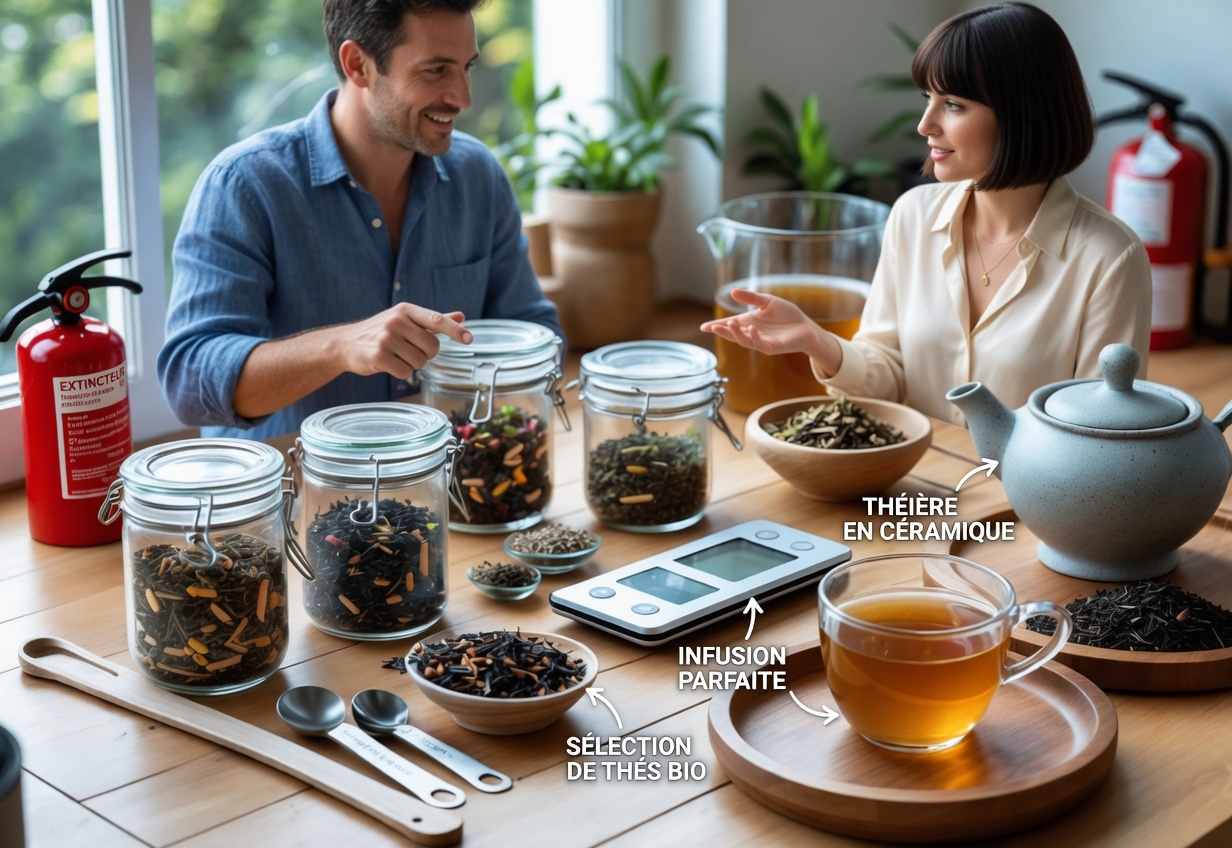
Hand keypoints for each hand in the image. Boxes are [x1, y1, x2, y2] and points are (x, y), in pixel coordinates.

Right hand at [339, 304, 470, 379]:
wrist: (345, 344)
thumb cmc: (381, 331)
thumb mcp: (405, 320)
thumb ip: (433, 321)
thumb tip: (461, 316)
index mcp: (406, 310)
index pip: (436, 320)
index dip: (455, 330)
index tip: (469, 339)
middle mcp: (396, 321)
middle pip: (432, 347)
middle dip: (426, 354)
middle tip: (409, 350)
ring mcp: (386, 339)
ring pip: (420, 362)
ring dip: (412, 364)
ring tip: (396, 355)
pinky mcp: (378, 356)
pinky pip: (406, 372)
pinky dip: (401, 372)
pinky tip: (388, 364)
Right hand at [700, 288, 822, 356]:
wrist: (805, 327)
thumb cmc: (787, 315)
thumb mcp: (767, 302)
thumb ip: (751, 298)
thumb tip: (732, 292)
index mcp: (749, 322)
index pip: (730, 325)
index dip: (717, 326)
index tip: (703, 327)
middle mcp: (752, 333)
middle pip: (733, 334)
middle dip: (721, 331)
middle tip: (711, 327)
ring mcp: (760, 341)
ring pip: (743, 340)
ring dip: (735, 334)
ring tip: (728, 324)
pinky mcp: (771, 347)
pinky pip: (759, 344)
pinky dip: (753, 337)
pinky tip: (751, 329)